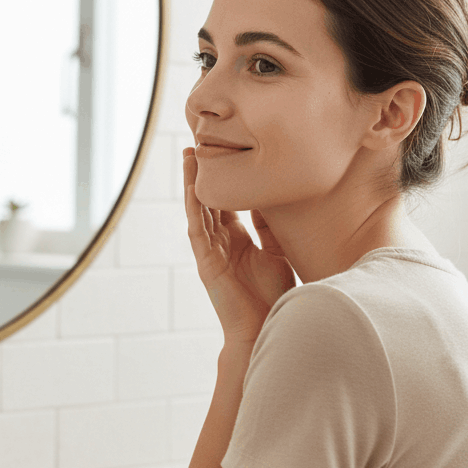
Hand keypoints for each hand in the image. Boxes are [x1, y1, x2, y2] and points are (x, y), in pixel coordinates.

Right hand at [183, 147, 294, 347]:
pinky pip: (197, 227)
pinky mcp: (207, 262)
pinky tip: (192, 185)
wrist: (267, 327)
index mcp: (237, 240)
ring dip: (192, 181)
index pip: (228, 201)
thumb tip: (273, 198)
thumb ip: (272, 228)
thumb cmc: (274, 297)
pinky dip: (194, 205)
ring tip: (190, 153)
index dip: (225, 175)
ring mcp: (211, 252)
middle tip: (201, 139)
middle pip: (209, 199)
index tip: (226, 149)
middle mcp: (220, 243)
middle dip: (205, 171)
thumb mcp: (277, 253)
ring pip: (198, 208)